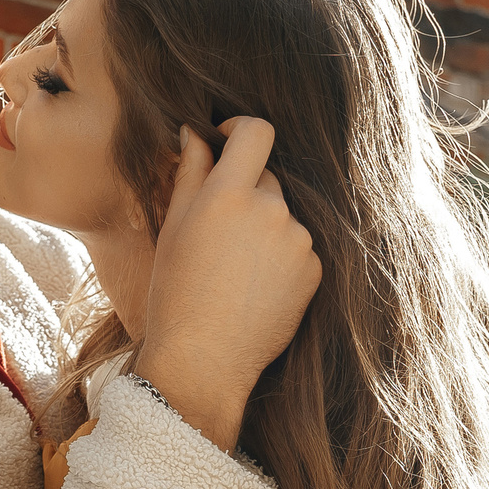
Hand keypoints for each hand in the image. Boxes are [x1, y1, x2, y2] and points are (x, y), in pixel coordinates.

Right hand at [135, 118, 321, 451]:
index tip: (228, 139)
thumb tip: (196, 133)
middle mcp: (270, 210)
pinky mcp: (314, 268)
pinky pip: (298, 247)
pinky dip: (280, 258)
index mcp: (228, 194)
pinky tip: (254, 288)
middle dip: (245, 193)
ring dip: (263, 229)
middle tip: (217, 234)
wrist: (204, 360)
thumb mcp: (174, 228)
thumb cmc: (175, 293)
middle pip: (266, 178)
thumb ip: (190, 173)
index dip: (241, 128)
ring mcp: (298, 240)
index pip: (255, 132)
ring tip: (234, 271)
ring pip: (282, 216)